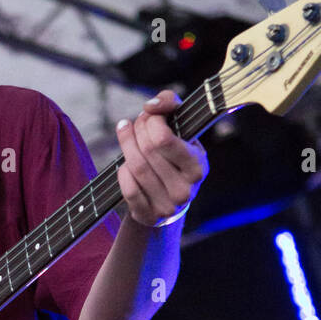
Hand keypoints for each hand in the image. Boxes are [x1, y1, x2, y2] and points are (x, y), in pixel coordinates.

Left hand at [115, 91, 207, 227]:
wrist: (170, 197)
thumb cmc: (174, 154)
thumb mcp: (182, 127)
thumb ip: (170, 103)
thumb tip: (150, 105)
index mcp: (198, 166)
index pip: (163, 139)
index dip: (150, 121)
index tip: (149, 116)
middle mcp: (185, 189)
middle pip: (147, 151)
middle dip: (136, 130)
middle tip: (134, 123)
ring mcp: (167, 206)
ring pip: (136, 168)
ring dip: (126, 145)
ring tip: (125, 133)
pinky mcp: (149, 216)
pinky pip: (128, 188)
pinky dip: (123, 171)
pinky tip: (125, 163)